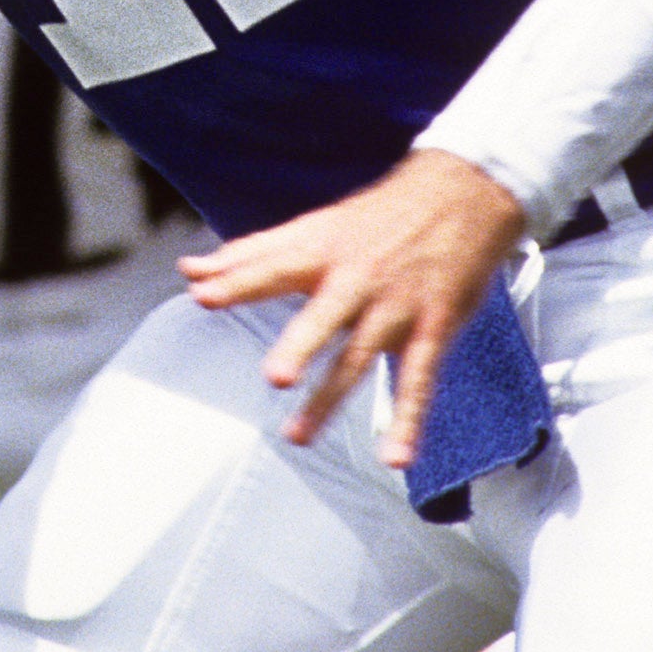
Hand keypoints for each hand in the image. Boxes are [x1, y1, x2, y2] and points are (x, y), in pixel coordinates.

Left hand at [179, 150, 526, 464]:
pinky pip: (420, 379)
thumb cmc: (375, 219)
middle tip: (277, 377)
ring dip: (331, 398)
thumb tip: (188, 270)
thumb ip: (251, 256)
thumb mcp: (315, 227)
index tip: (202, 294)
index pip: (274, 266)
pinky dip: (409, 420)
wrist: (463, 193)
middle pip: (325, 316)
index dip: (238, 280)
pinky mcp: (434, 328)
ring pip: (361, 357)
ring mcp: (396, 308)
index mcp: (322, 251)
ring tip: (298, 437)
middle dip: (302, 345)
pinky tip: (395, 458)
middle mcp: (357, 280)